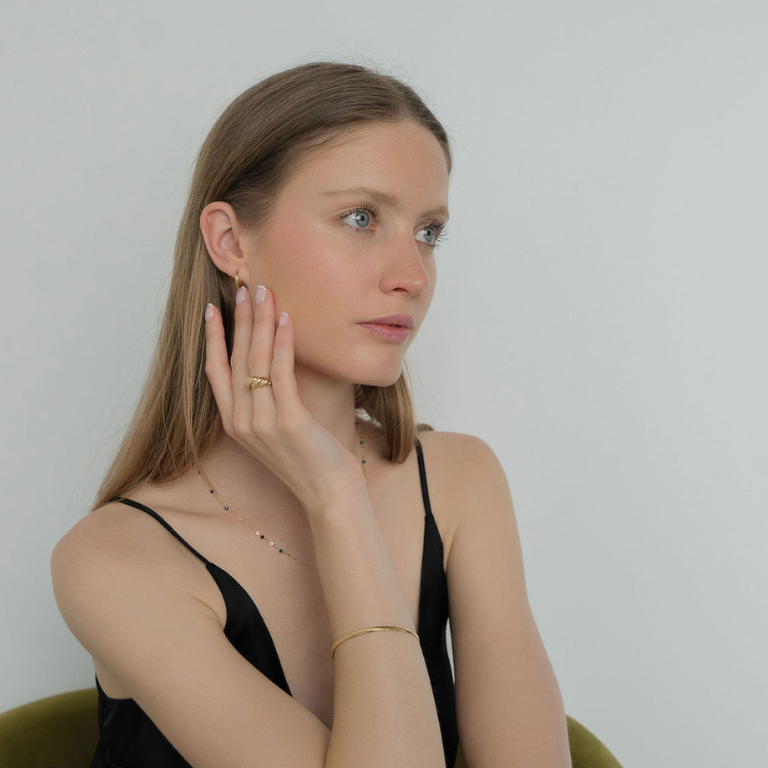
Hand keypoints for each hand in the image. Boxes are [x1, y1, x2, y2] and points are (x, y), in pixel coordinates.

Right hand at [203, 283, 365, 513]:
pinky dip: (282, 344)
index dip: (213, 339)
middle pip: (235, 359)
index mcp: (234, 424)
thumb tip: (274, 363)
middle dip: (239, 320)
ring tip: (265, 292)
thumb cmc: (309, 460)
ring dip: (260, 323)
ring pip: (255, 361)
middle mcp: (241, 422)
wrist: (329, 495)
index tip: (212, 309)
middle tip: (244, 287)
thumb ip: (268, 402)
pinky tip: (287, 320)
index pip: (215, 372)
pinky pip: (281, 374)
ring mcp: (262, 423)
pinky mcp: (288, 422)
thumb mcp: (279, 430)